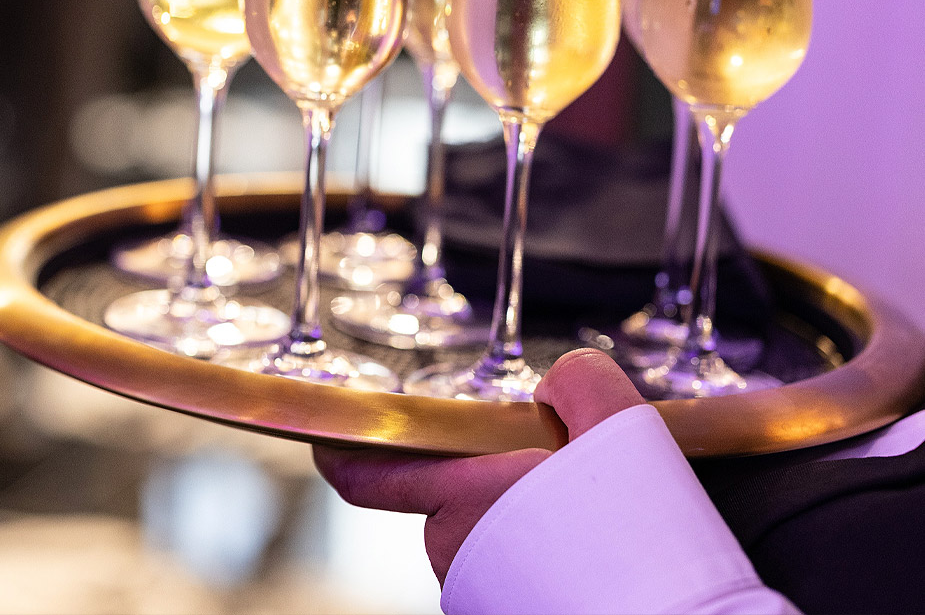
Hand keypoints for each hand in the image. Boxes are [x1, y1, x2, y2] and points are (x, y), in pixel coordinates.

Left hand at [313, 349, 644, 583]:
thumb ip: (575, 380)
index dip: (342, 453)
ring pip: (486, 540)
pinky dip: (535, 561)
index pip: (371, 473)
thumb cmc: (646, 539)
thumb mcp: (619, 422)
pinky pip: (508, 577)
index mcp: (465, 496)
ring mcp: (481, 599)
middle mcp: (457, 553)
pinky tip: (589, 560)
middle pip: (451, 499)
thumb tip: (556, 389)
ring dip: (519, 525)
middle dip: (493, 482)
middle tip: (559, 475)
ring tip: (588, 526)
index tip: (326, 442)